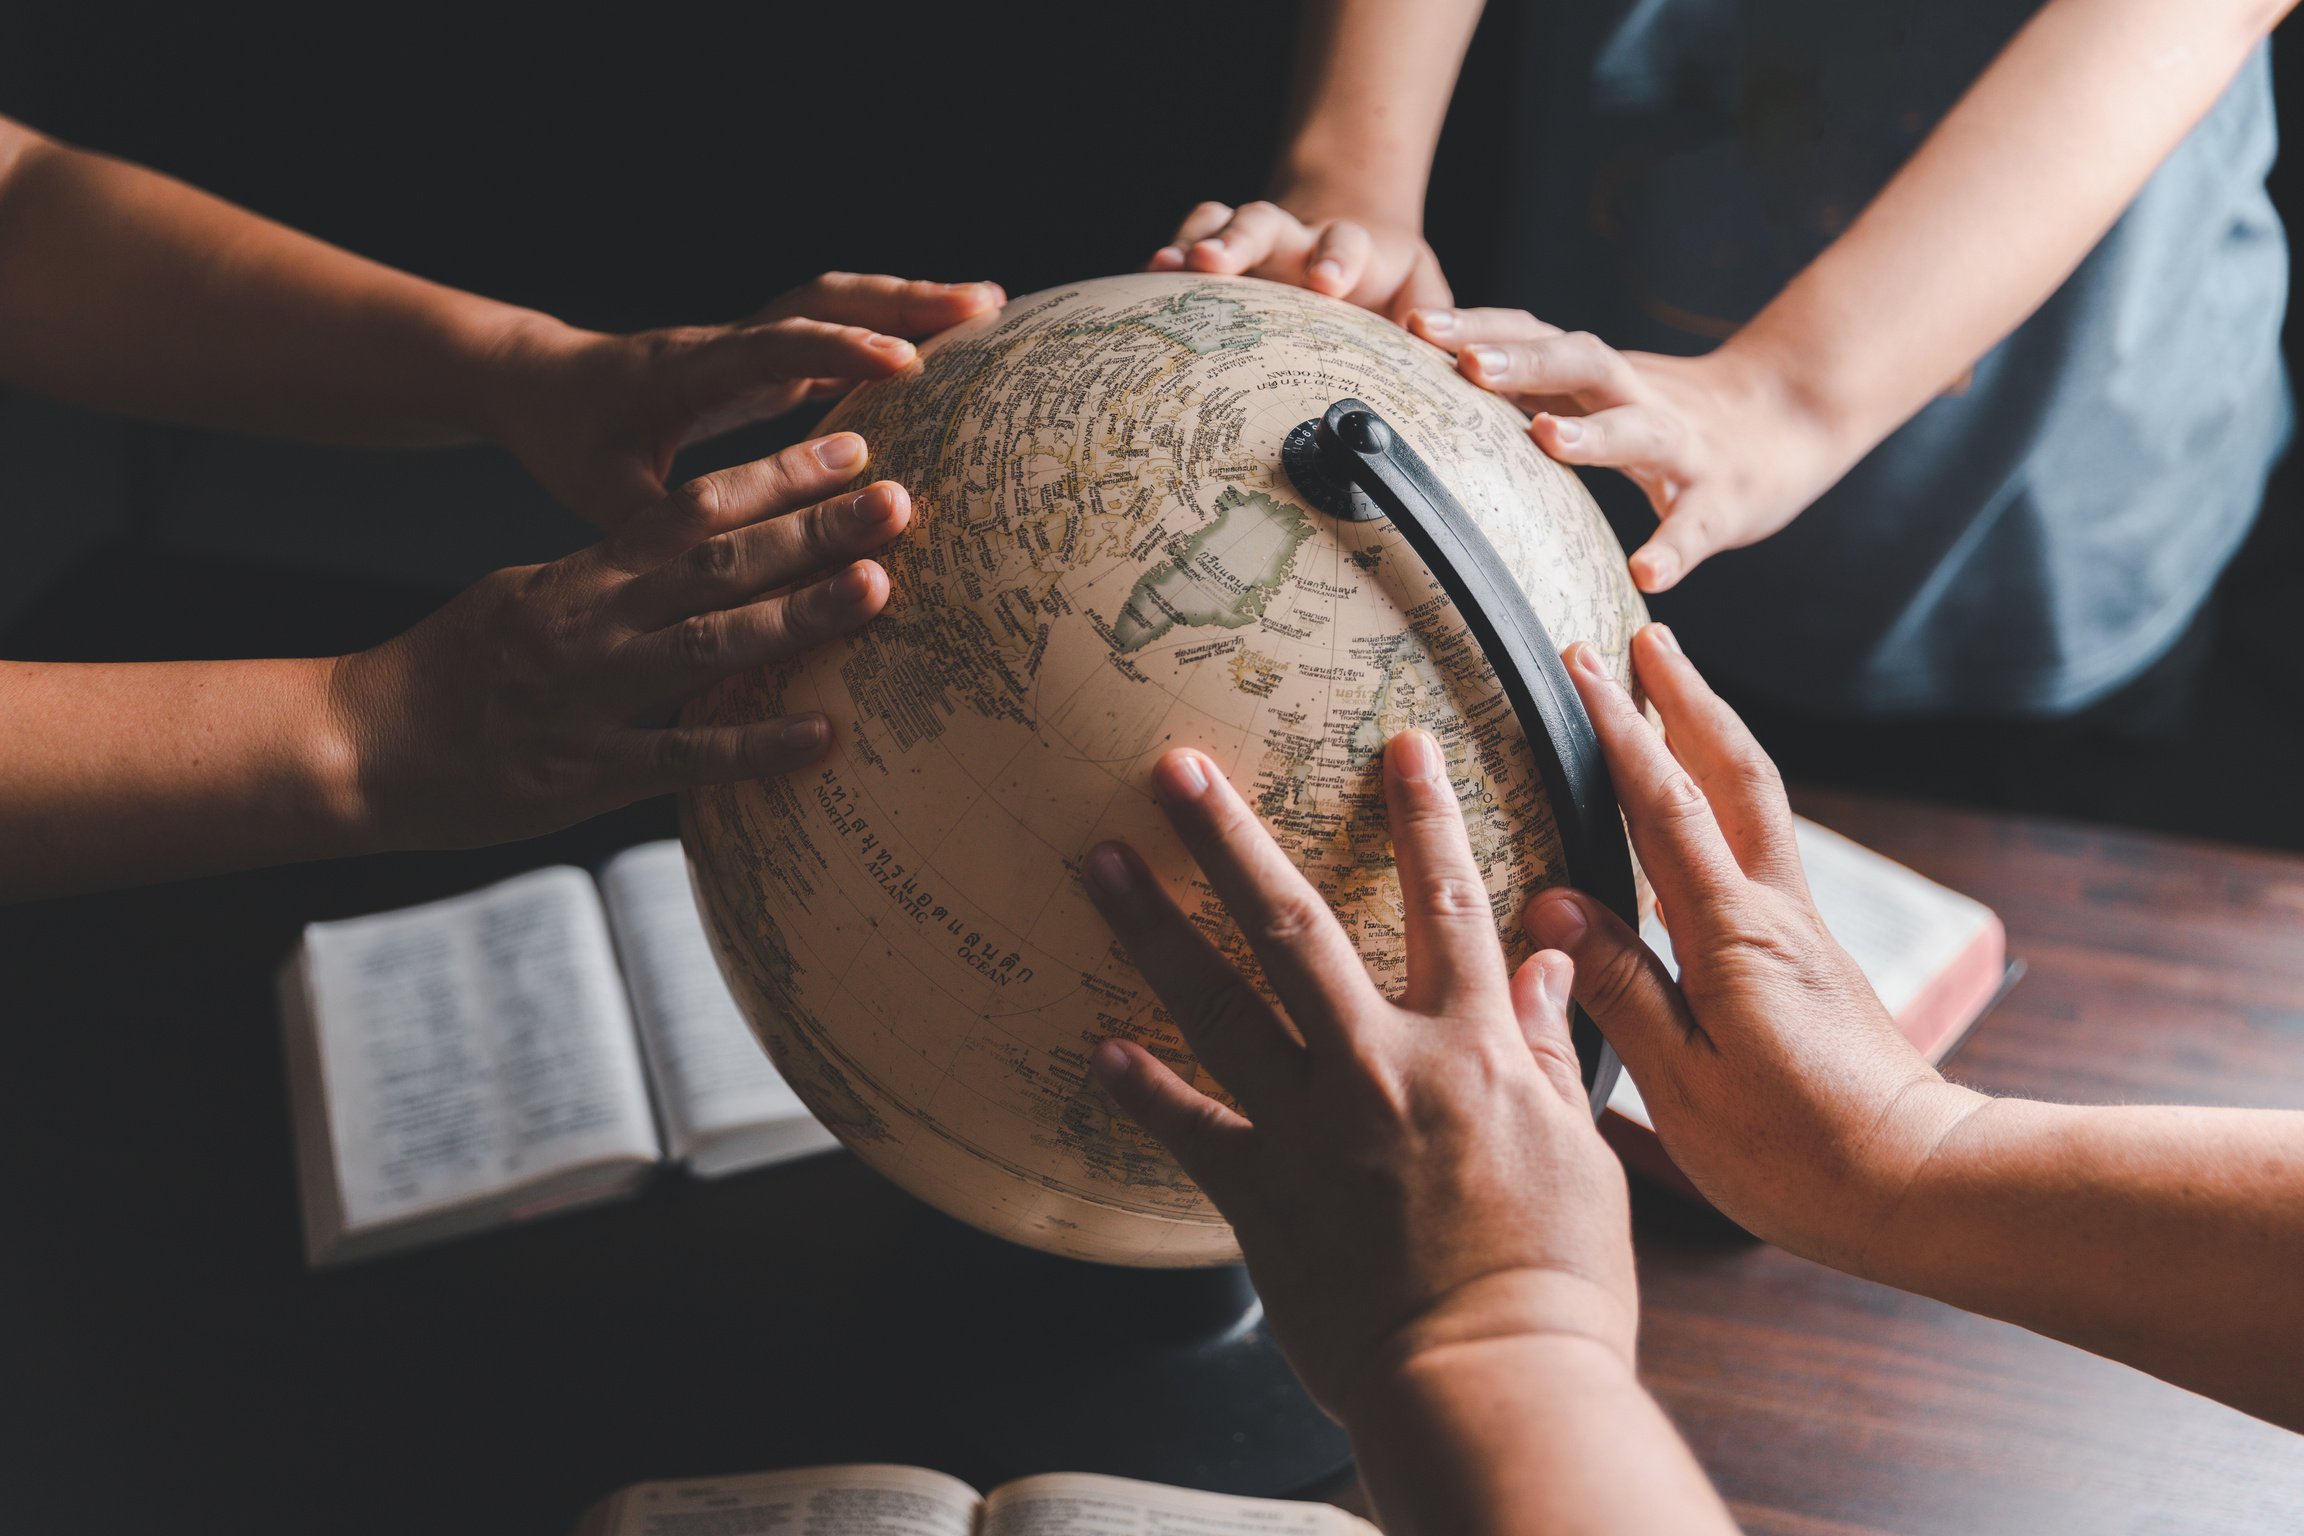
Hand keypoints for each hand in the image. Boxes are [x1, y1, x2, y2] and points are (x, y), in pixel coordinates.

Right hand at [328, 431, 906, 847]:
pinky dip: (758, 745)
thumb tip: (691, 558)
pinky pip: (686, 756)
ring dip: (799, 616)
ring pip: (712, 645)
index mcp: (585, 575)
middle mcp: (596, 622)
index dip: (778, 477)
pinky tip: (825, 734)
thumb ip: (611, 581)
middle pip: (720, 564)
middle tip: (897, 501)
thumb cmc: (453, 672)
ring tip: (878, 587)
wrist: (362, 743)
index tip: (852, 447)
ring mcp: (595, 696)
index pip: (695, 509)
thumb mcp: (528, 598)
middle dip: (813, 531)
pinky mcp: (590, 771)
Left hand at [480, 273, 1003, 528]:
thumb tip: (715, 567)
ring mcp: (748, 342)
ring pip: (836, 304)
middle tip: (986, 307)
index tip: (904, 361)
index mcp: (686, 369)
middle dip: (905, 301)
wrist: (538, 384)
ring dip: (909, 301)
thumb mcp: (596, 490)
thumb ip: (653, 522)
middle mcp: (726, 341)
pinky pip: (835, 331)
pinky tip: (946, 342)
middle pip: (822, 301)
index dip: (837, 353)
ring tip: (989, 308)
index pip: (770, 348)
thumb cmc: (564, 436)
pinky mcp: (764, 358)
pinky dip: (892, 327)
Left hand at [1082, 731, 1635, 1421]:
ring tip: (1102, 863)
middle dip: (1230, 838)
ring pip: (1219, 1005)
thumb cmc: (1555, 1280)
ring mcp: (1311, 1128)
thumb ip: (1550, 1049)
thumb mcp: (1581, 1152)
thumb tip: (1546, 963)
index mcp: (1474, 1049)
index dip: (1427, 817)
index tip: (1400, 746)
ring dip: (1154, 929)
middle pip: (1295, 926)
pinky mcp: (1263, 1197)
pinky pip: (1190, 1129)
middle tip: (1174, 767)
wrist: (1492, 1384)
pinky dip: (1145, 1089)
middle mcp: (1381, 1068)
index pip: (1453, 905)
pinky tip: (1101, 1049)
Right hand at [1148, 199, 1450, 321]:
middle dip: (1240, 241)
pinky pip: (1189, 240)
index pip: (1343, 245)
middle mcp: (1294, 238)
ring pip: (1219, 224)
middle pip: (1264, 223)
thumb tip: (1449, 360)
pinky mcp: (1219, 254)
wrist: (1347, 250)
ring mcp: (1252, 244)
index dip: (1335, 259)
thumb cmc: (1387, 291)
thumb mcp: (1422, 301)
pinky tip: (1147, 276)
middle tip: (1215, 263)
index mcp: (1349, 250)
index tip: (1328, 282)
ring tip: (1168, 267)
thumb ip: (1434, 324)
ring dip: (1194, 244)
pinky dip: (1169, 256)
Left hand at [1405, 308, 1856, 591]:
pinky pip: (1695, 525)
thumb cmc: (1668, 416)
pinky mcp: (1721, 500)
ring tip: (1546, 441)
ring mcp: (1683, 446)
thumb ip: (1533, 388)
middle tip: (1466, 361)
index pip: (1533, 335)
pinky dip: (1673, 547)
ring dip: (1593, 434)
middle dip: (1523, 359)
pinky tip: (1647, 572)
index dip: (1478, 325)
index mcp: (1599, 376)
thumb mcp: (1599, 392)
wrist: (1788, 423)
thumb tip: (1435, 384)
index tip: (1414, 322)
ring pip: (1637, 429)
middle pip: (1580, 361)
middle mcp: (1638, 397)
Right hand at [1524, 626, 1987, 1270]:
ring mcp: (1800, 931)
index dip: (1620, 729)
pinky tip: (1700, 813)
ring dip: (1711, 735)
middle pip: (1734, 773)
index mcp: (1734, 935)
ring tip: (1671, 692)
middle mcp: (1775, 913)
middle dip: (1686, 696)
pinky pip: (1757, 849)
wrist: (1919, 1187)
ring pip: (1755, 803)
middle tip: (1648, 634)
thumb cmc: (1797, 1153)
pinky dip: (1723, 799)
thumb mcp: (1684, 1084)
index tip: (1582, 663)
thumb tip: (1551, 903)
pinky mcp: (1809, 958)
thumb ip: (1618, 987)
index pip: (1665, 805)